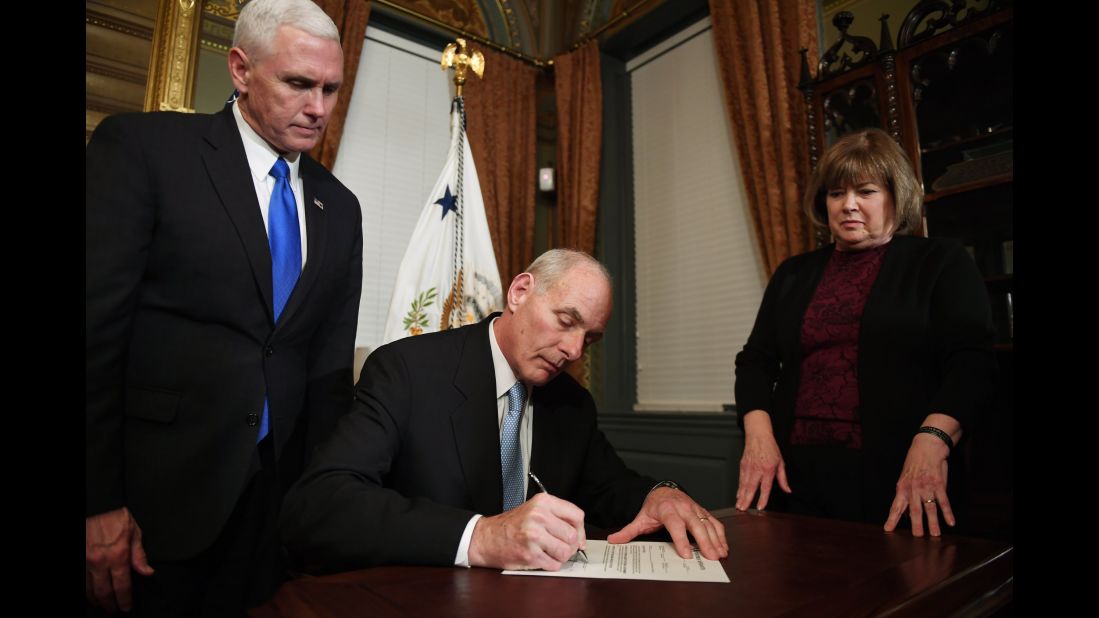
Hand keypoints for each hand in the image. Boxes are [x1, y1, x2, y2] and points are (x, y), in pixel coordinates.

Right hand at [86, 506, 153, 611]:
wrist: (97, 504)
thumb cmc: (117, 516)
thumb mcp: (134, 533)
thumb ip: (139, 555)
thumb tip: (147, 572)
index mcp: (117, 555)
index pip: (122, 585)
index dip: (125, 599)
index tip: (126, 607)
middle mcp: (99, 561)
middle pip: (103, 591)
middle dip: (109, 604)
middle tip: (114, 610)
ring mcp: (85, 560)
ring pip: (88, 588)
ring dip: (95, 599)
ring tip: (101, 604)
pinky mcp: (78, 557)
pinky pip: (80, 580)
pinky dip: (84, 589)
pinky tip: (89, 593)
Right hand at [468, 493, 585, 570]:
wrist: (486, 538)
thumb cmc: (511, 525)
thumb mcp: (534, 509)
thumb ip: (557, 517)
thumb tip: (580, 536)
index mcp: (543, 502)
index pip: (576, 515)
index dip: (581, 530)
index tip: (578, 537)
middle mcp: (539, 516)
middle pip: (573, 536)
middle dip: (570, 546)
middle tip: (561, 546)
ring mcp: (534, 536)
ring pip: (566, 552)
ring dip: (560, 556)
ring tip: (549, 552)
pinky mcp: (530, 554)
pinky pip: (554, 564)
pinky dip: (550, 564)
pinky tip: (540, 557)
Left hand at [607, 487, 727, 559]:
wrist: (663, 490)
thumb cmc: (653, 507)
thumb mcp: (640, 518)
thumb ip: (628, 531)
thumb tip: (613, 541)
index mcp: (667, 510)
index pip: (675, 525)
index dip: (681, 540)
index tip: (686, 555)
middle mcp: (684, 508)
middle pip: (696, 525)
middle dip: (705, 542)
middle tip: (711, 557)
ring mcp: (695, 509)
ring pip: (708, 524)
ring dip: (716, 539)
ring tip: (720, 554)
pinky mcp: (703, 511)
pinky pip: (714, 522)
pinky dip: (720, 534)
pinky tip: (723, 547)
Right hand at [735, 411, 790, 510]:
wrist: (758, 435)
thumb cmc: (770, 448)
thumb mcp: (781, 463)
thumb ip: (783, 479)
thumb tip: (787, 490)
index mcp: (768, 469)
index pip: (765, 487)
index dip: (762, 498)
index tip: (759, 507)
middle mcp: (757, 469)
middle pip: (751, 487)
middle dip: (747, 500)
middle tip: (743, 509)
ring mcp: (748, 467)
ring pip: (744, 484)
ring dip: (741, 496)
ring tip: (739, 506)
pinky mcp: (742, 465)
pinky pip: (740, 479)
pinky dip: (739, 488)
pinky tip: (738, 495)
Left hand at [884, 433, 953, 536]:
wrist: (927, 446)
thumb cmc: (914, 463)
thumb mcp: (904, 478)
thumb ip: (905, 495)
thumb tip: (904, 512)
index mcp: (902, 487)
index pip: (896, 506)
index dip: (892, 518)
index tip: (887, 529)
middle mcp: (913, 488)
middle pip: (914, 510)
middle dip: (915, 525)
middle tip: (917, 537)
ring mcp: (926, 486)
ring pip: (930, 507)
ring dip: (933, 522)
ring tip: (935, 535)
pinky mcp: (939, 483)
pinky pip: (944, 500)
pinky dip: (947, 512)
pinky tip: (950, 522)